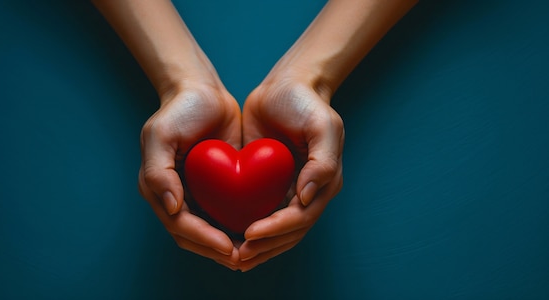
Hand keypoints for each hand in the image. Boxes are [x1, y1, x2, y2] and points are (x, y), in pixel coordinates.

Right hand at [137, 83, 241, 269]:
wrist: (203, 89)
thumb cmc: (180, 109)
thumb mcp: (161, 135)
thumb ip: (159, 173)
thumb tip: (172, 208)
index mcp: (159, 188)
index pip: (180, 225)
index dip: (203, 239)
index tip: (228, 247)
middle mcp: (176, 196)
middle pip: (194, 236)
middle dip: (216, 250)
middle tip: (243, 258)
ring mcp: (197, 193)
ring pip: (211, 230)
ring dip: (228, 245)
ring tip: (252, 254)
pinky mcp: (217, 187)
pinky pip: (227, 213)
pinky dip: (239, 226)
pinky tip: (259, 232)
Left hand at [239, 79, 344, 270]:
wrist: (286, 84)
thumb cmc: (306, 103)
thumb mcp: (323, 127)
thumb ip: (323, 163)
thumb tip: (307, 197)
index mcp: (323, 183)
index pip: (300, 217)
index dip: (276, 230)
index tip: (250, 234)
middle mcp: (306, 192)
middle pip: (288, 232)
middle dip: (264, 247)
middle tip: (237, 256)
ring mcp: (285, 190)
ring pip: (273, 230)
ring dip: (255, 247)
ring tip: (232, 257)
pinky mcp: (266, 184)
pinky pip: (256, 212)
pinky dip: (244, 227)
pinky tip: (225, 235)